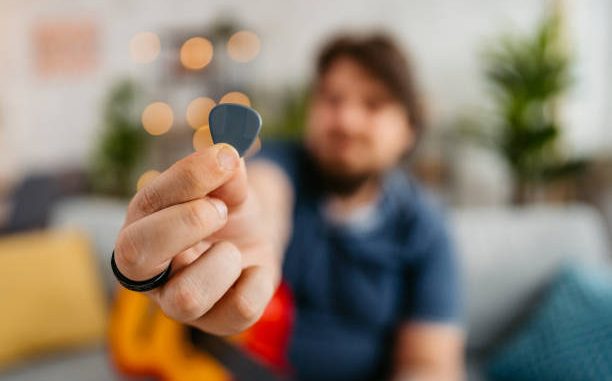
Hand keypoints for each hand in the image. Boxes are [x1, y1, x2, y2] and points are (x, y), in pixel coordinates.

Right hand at [113, 143, 281, 334]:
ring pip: (187, 298)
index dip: (186, 179)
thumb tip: (229, 157)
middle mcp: (150, 270)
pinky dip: (258, 280)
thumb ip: (226, 173)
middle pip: (137, 255)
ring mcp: (180, 302)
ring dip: (223, 261)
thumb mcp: (229, 185)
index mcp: (142, 226)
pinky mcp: (217, 322)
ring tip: (232, 248)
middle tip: (220, 209)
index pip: (145, 206)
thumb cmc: (228, 208)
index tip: (224, 159)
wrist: (253, 238)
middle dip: (186, 223)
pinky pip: (240, 309)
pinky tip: (252, 269)